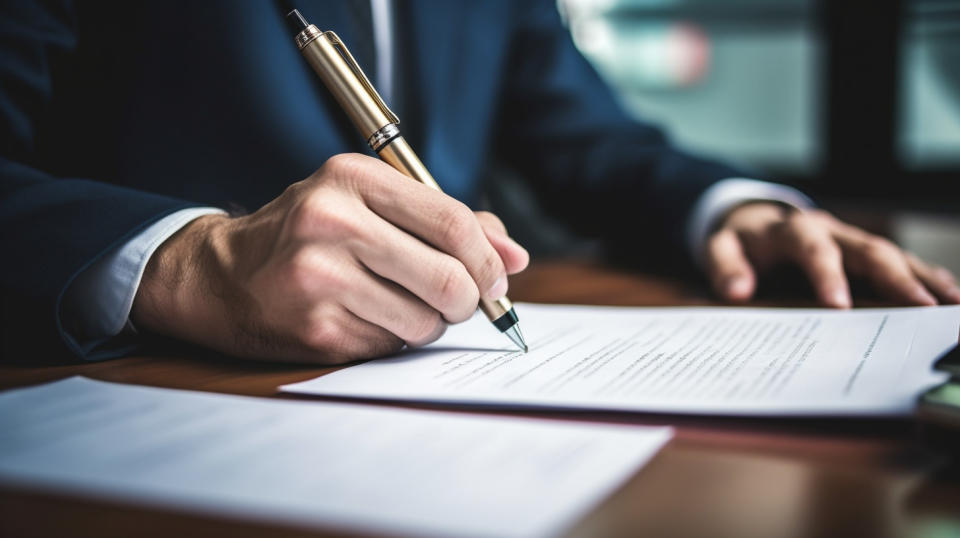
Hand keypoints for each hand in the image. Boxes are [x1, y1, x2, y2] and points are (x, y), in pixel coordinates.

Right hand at [131, 153, 528, 363]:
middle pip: (449, 278)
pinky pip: (391, 346)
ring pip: (426, 321)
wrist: (221, 276)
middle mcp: (333, 222)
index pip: (453, 222)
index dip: (489, 259)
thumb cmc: (308, 235)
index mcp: (352, 178)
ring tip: (399, 305)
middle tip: (459, 303)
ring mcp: (320, 278)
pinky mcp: (315, 328)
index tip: (498, 280)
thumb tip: (516, 257)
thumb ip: (446, 222)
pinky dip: (393, 339)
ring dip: (429, 323)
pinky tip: (364, 319)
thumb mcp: (369, 204)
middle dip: (468, 301)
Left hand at [704, 203, 959, 307]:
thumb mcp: (719, 248)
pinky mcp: (864, 252)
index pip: (812, 248)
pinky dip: (925, 275)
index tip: (839, 306)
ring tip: (952, 304)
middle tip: (922, 307)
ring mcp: (852, 240)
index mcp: (792, 229)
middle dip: (895, 277)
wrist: (753, 218)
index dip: (826, 273)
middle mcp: (830, 230)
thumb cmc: (740, 240)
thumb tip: (737, 291)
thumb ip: (724, 267)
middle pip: (867, 248)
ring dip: (922, 277)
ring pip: (892, 254)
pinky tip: (949, 295)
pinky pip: (900, 261)